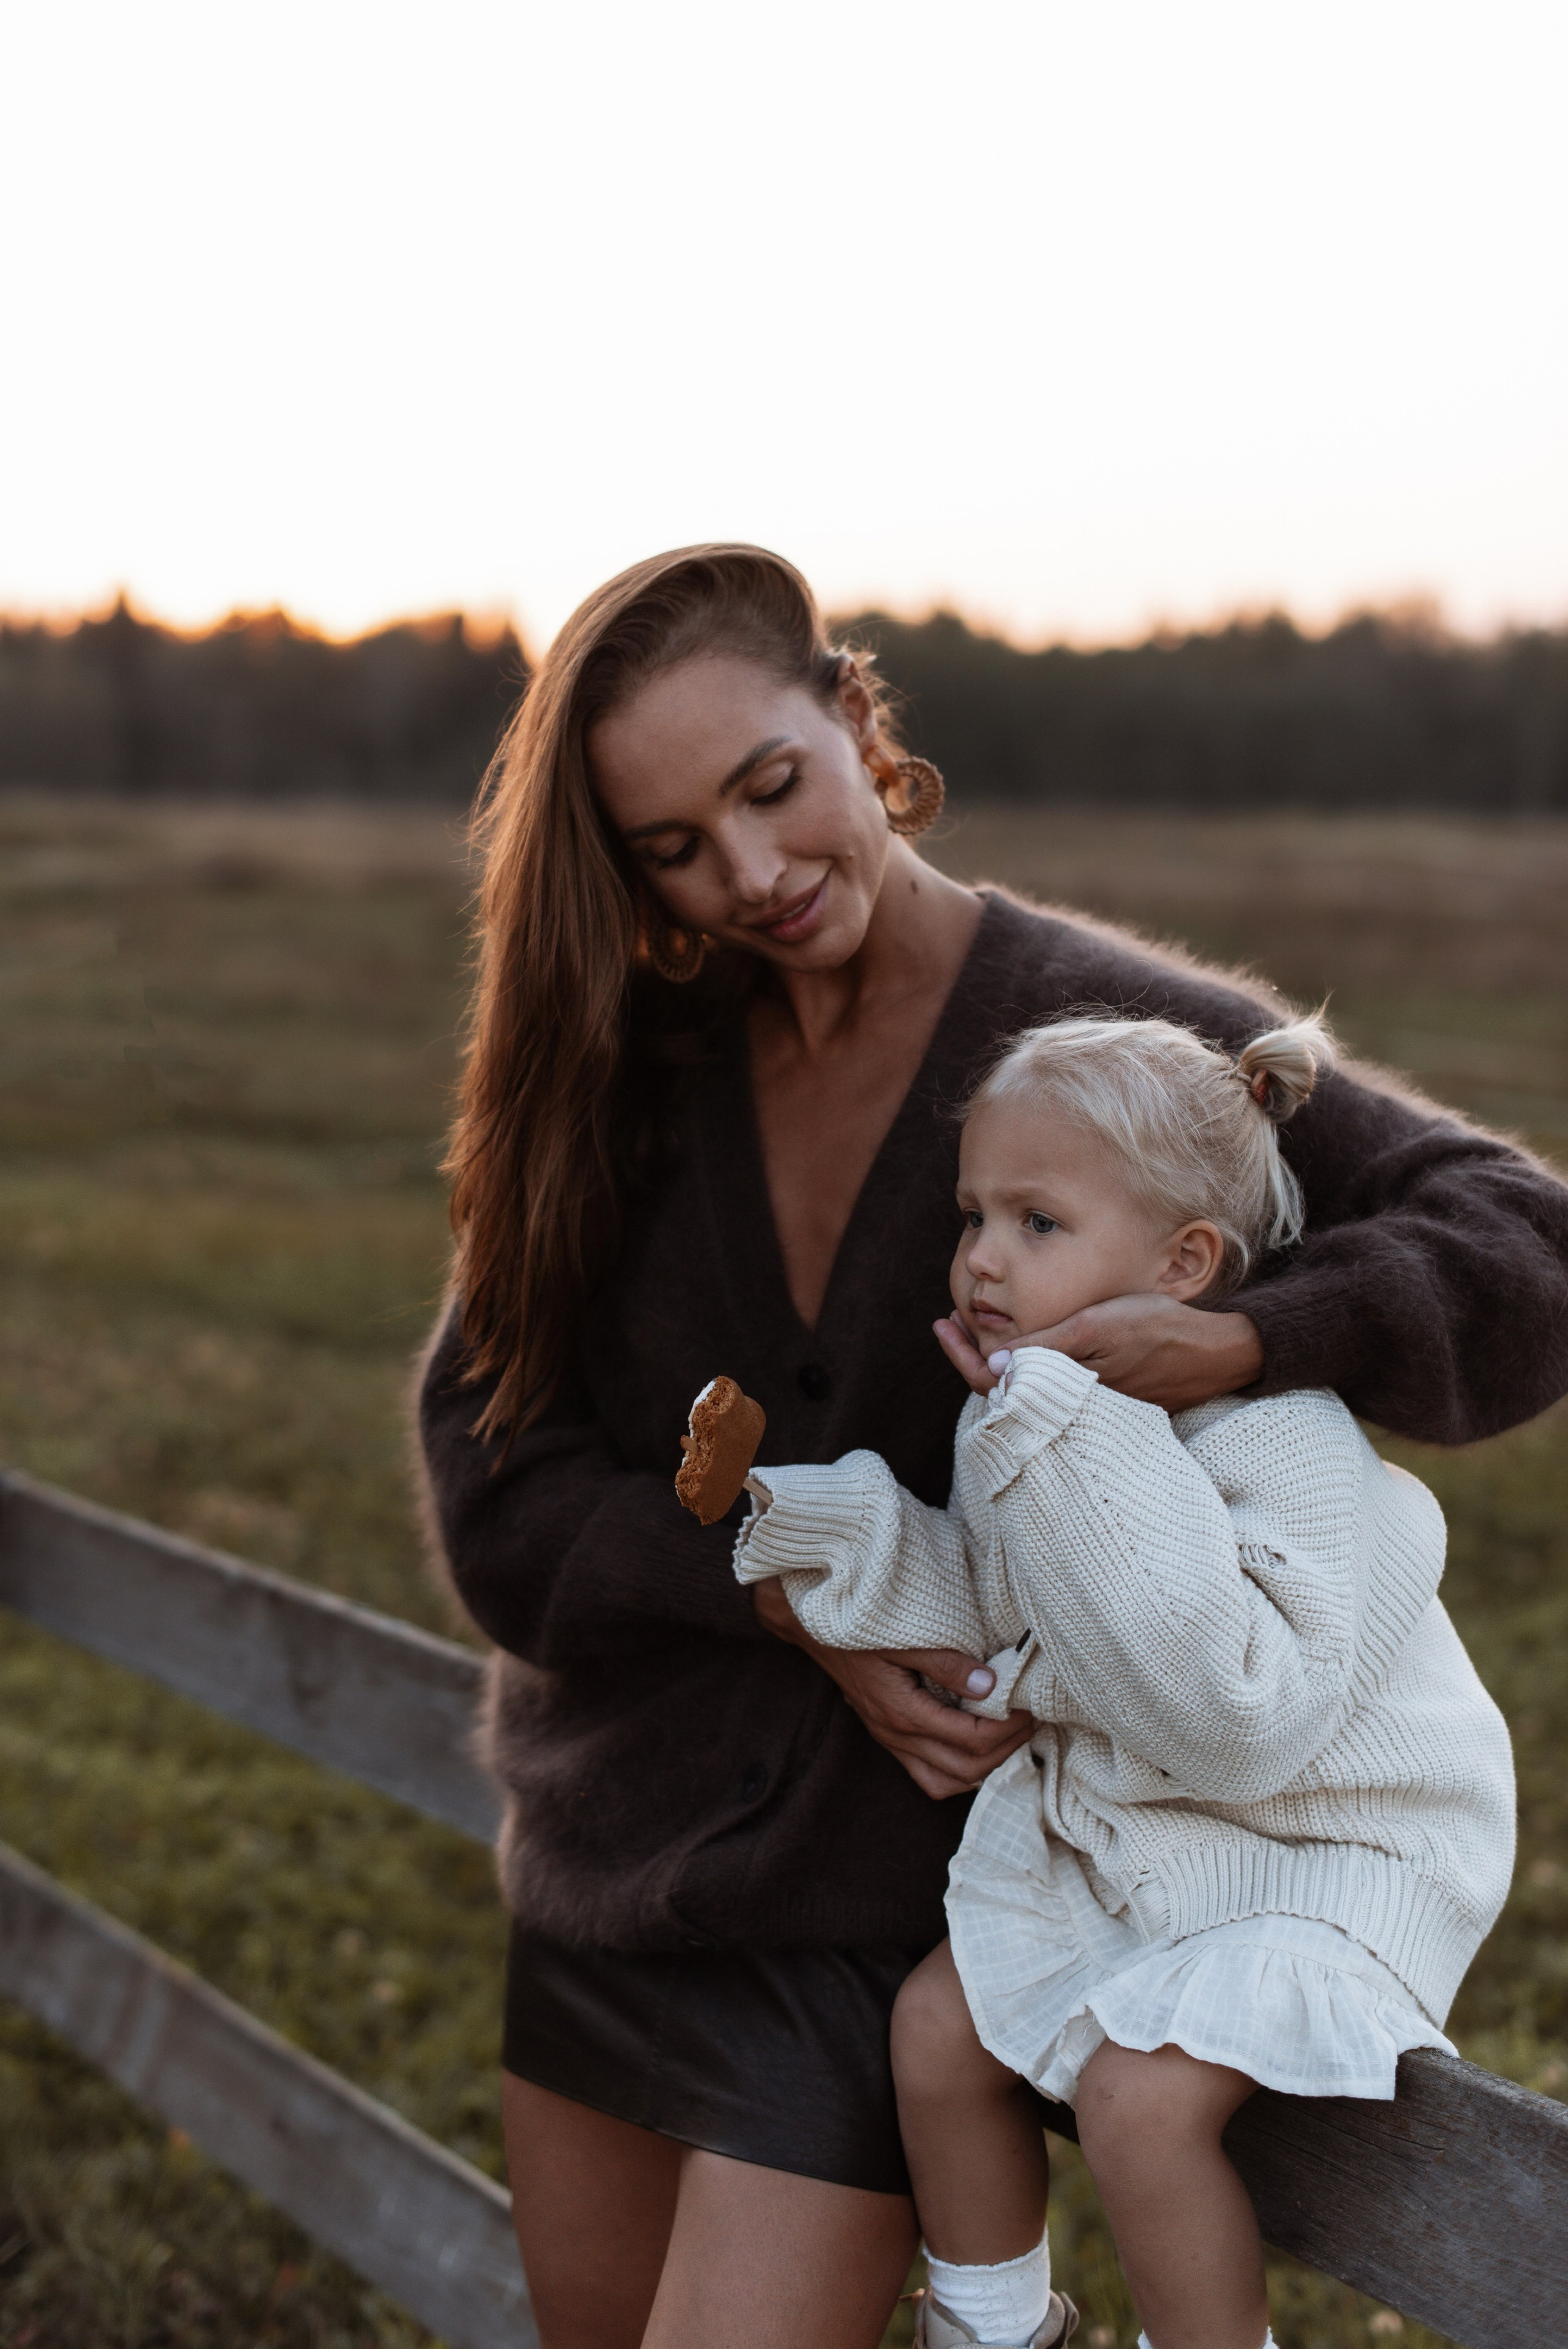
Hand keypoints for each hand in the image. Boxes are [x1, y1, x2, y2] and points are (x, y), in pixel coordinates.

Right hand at [752, 1579, 1031, 1798]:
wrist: (811, 1627)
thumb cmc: (860, 1627)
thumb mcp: (905, 1638)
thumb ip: (946, 1663)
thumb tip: (989, 1688)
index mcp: (903, 1712)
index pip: (971, 1741)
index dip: (1008, 1730)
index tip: (1030, 1707)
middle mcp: (897, 1735)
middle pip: (965, 1770)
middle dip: (1006, 1751)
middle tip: (1030, 1721)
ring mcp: (890, 1740)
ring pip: (945, 1783)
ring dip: (983, 1768)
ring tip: (1009, 1738)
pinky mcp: (888, 1736)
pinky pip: (929, 1775)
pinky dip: (960, 1770)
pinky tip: (977, 1747)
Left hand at [935, 1295, 1262, 1412]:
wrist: (1213, 1350)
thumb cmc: (1155, 1329)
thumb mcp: (1097, 1325)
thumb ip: (1048, 1345)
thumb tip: (996, 1363)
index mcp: (1063, 1387)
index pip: (993, 1383)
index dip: (962, 1355)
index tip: (943, 1323)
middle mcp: (1069, 1404)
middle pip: (1003, 1389)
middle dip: (971, 1355)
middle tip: (951, 1320)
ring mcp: (1085, 1403)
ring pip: (1025, 1389)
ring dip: (996, 1358)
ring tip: (974, 1327)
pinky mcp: (1100, 1398)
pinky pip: (1050, 1388)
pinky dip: (1027, 1364)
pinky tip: (1021, 1344)